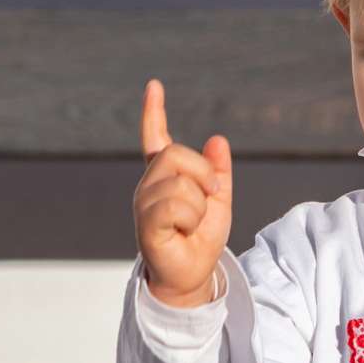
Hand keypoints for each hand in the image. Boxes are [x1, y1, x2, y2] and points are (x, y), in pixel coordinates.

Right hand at [131, 80, 232, 308]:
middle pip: (176, 155)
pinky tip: (183, 231)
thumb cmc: (200, 240)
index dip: (154, 111)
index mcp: (164, 177)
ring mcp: (144, 203)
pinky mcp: (146, 223)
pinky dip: (191, 218)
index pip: (156, 138)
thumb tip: (217, 140)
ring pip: (180, 183)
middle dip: (203, 175)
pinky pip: (176, 204)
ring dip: (199, 205)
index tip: (154, 86)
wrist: (192, 276)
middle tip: (208, 199)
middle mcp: (149, 185)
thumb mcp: (219, 200)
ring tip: (192, 224)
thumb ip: (218, 172)